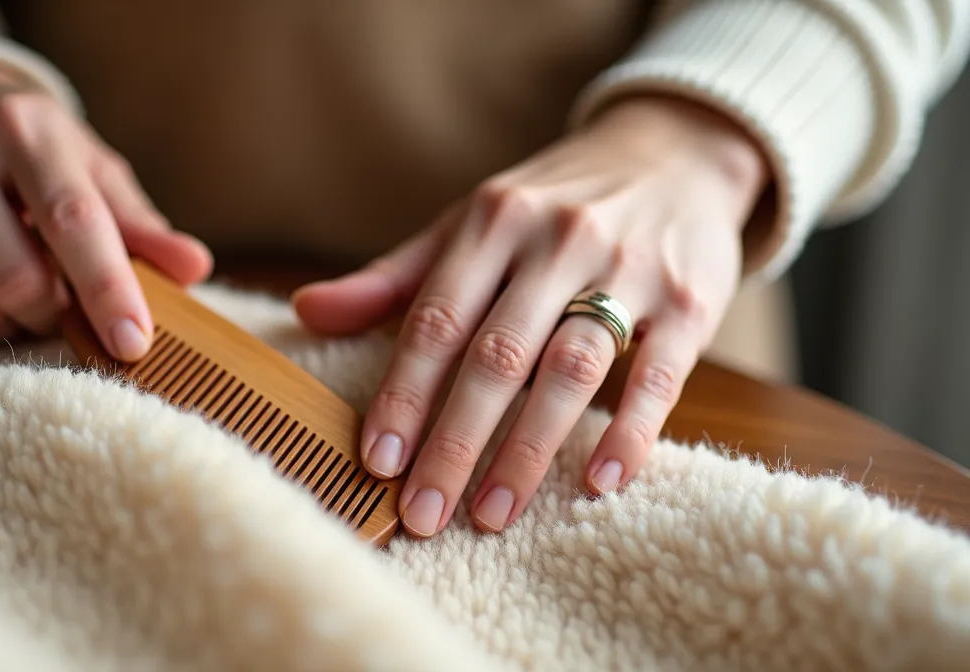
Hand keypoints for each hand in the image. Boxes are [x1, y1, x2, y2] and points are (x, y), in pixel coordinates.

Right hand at [0, 60, 211, 357]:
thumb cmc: (28, 154)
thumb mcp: (89, 169)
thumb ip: (140, 223)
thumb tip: (194, 267)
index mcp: (22, 129)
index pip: (73, 222)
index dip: (108, 289)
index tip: (133, 343)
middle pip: (22, 284)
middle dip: (54, 309)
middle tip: (59, 292)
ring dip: (13, 320)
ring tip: (13, 277)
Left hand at [293, 96, 768, 536]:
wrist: (675, 154)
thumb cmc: (551, 205)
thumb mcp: (471, 224)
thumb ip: (395, 277)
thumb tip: (305, 311)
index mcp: (493, 221)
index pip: (436, 320)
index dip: (403, 394)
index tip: (377, 463)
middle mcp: (557, 241)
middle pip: (496, 355)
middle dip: (454, 442)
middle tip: (423, 514)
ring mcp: (629, 269)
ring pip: (569, 369)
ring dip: (527, 449)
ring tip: (491, 514)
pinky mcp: (691, 302)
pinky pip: (658, 375)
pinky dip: (630, 430)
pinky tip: (598, 482)